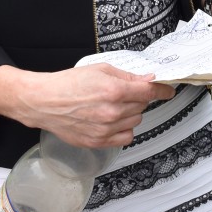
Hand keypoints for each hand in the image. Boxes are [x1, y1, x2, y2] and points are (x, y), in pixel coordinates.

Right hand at [0, 63, 175, 148]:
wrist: (43, 102)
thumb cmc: (68, 83)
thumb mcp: (100, 69)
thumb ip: (127, 76)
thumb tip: (148, 79)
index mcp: (114, 91)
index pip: (149, 92)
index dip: (162, 90)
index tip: (168, 91)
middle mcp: (112, 112)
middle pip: (142, 106)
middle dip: (138, 99)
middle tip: (123, 93)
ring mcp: (105, 129)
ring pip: (135, 122)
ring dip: (130, 114)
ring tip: (112, 106)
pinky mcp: (98, 142)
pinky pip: (125, 138)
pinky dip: (123, 130)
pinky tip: (112, 121)